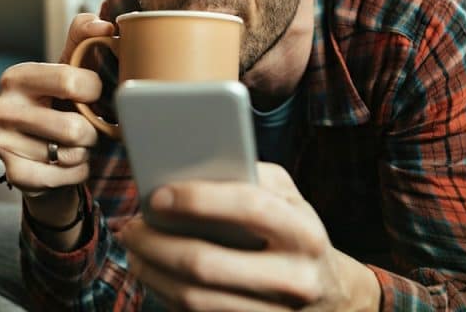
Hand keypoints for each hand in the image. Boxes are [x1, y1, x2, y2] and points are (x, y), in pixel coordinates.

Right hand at [0, 14, 112, 229]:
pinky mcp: (11, 173)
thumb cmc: (62, 103)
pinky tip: (69, 165)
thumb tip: (106, 27)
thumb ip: (85, 37)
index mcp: (17, 77)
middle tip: (85, 128)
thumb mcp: (70, 66)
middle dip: (91, 132)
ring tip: (74, 145)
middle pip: (73, 127)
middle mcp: (1, 108)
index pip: (73, 82)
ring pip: (70, 154)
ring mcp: (1, 143)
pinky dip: (76, 173)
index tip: (92, 95)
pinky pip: (61, 178)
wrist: (45, 154)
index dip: (95, 92)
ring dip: (83, 153)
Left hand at [118, 163, 380, 310]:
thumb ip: (251, 177)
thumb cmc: (298, 234)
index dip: (198, 200)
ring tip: (135, 252)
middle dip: (156, 244)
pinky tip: (154, 276)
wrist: (334, 296)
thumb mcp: (291, 198)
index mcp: (304, 233)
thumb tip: (192, 166)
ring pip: (195, 300)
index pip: (248, 208)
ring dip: (153, 274)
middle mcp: (294, 278)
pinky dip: (167, 296)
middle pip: (207, 264)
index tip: (157, 196)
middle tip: (132, 227)